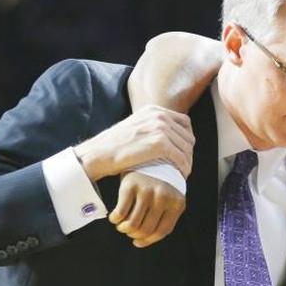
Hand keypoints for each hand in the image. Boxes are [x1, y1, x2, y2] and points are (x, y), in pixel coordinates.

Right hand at [73, 105, 193, 180]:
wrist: (98, 154)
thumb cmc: (114, 146)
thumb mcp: (135, 127)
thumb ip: (151, 127)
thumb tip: (169, 137)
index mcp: (153, 110)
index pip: (184, 122)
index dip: (186, 139)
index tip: (183, 152)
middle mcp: (158, 115)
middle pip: (187, 135)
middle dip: (188, 152)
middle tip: (184, 166)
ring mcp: (159, 128)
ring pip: (186, 148)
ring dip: (187, 162)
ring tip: (182, 172)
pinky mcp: (159, 143)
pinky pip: (181, 158)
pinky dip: (183, 168)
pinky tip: (179, 175)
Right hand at [108, 171, 185, 247]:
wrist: (150, 157)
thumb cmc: (159, 183)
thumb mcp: (169, 198)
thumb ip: (163, 217)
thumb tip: (142, 241)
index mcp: (176, 203)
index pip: (162, 231)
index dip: (148, 241)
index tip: (138, 242)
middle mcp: (163, 197)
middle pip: (146, 230)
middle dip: (134, 235)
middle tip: (129, 231)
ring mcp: (147, 191)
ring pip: (132, 224)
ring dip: (124, 229)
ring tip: (122, 225)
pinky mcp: (130, 186)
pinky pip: (120, 212)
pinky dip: (115, 219)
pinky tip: (115, 217)